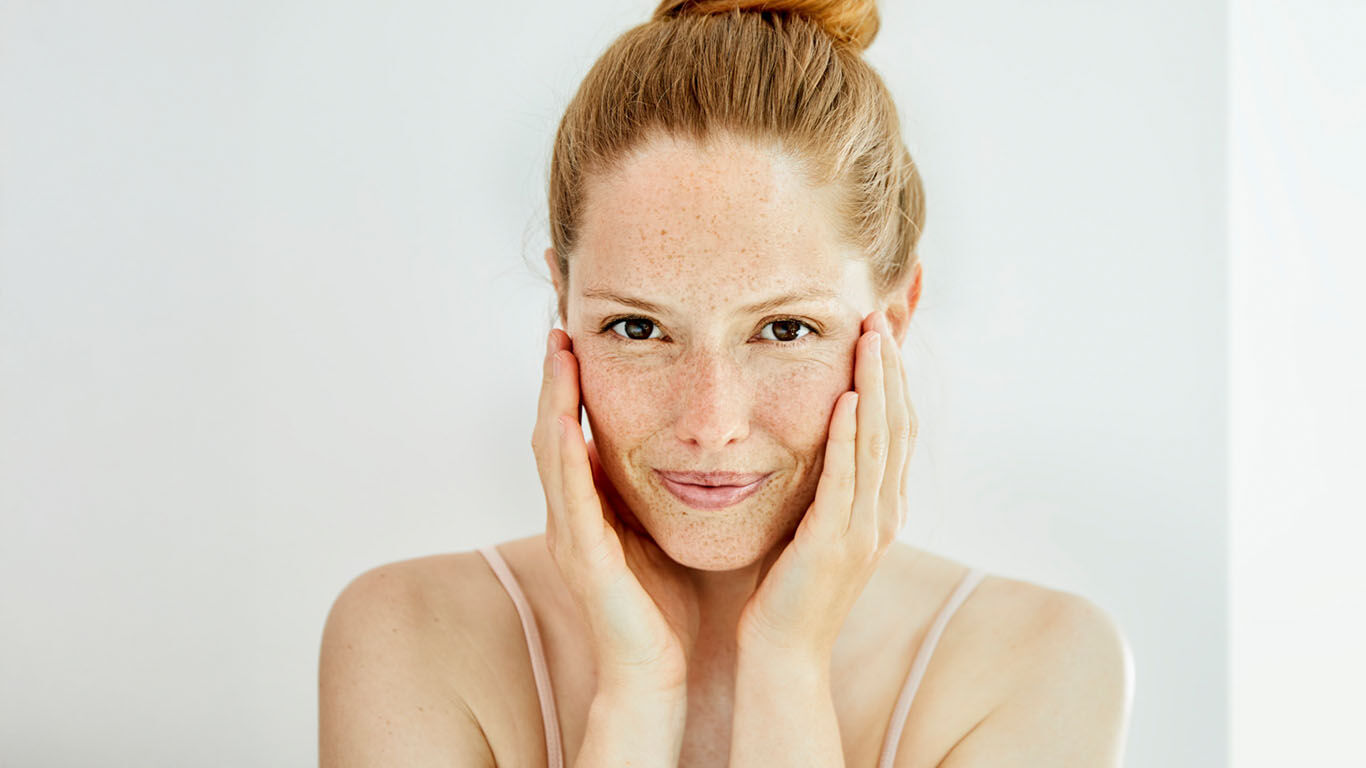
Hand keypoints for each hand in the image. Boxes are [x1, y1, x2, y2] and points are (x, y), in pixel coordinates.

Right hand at [530, 328, 700, 694]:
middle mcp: (569, 516)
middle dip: (554, 379)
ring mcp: (569, 535)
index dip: (571, 386)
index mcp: (588, 509)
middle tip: (559, 327)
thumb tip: (686, 446)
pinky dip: (564, 453)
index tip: (580, 336)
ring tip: (558, 352)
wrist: (653, 672)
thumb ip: (657, 491)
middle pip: (551, 432)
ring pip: (550, 454)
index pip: (572, 433)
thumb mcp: (659, 530)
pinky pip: (568, 496)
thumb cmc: (663, 606)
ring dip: (552, 400)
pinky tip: (567, 419)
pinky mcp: (582, 557)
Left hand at [736, 310, 915, 661]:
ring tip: (871, 338)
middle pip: (898, 426)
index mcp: (881, 510)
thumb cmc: (786, 592)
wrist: (781, 654)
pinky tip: (849, 399)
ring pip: (881, 443)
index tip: (883, 333)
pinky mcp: (836, 543)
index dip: (895, 380)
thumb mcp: (812, 528)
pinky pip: (848, 479)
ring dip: (878, 386)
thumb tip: (815, 443)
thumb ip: (823, 488)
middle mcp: (884, 516)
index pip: (897, 431)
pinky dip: (852, 437)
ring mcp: (866, 530)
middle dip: (891, 368)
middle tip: (882, 316)